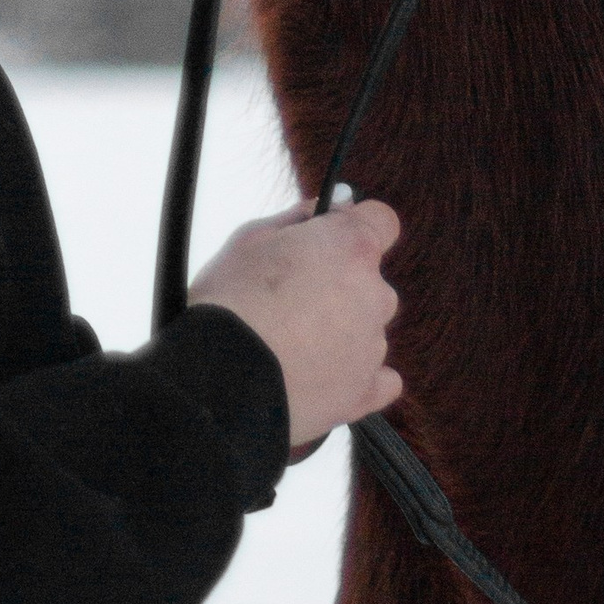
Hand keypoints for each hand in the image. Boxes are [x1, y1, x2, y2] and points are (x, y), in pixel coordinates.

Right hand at [186, 196, 402, 451]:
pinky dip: (354, 375)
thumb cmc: (230, 302)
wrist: (221, 381)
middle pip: (369, 281)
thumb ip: (299, 218)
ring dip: (339, 331)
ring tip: (287, 346)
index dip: (353, 227)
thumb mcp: (250, 239)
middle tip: (288, 300)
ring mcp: (373, 347)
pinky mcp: (364, 393)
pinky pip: (377, 379)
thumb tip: (325, 210)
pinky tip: (320, 375)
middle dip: (338, 285)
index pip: (381, 221)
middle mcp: (375, 294)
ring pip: (366, 329)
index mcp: (351, 248)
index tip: (329, 237)